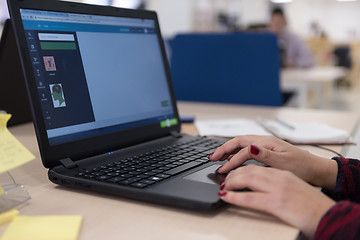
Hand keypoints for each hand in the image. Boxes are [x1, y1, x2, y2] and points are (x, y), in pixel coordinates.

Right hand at [209, 135, 336, 190]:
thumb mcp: (283, 162)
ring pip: (241, 145)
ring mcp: (265, 146)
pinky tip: (233, 161)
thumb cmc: (301, 167)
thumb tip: (249, 147)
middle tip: (211, 158)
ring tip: (218, 159)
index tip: (222, 170)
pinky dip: (236, 154)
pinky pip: (247, 150)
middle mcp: (264, 141)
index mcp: (267, 142)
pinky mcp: (266, 151)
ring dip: (229, 151)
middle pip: (238, 142)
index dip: (231, 159)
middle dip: (223, 149)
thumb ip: (264, 155)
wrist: (315, 169)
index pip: (243, 149)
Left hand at [219, 165, 335, 238]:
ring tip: (222, 185)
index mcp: (282, 173)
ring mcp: (277, 188)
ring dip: (230, 181)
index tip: (230, 171)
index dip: (239, 166)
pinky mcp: (276, 202)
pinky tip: (225, 195)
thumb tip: (259, 181)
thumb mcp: (292, 186)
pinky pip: (249, 198)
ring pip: (246, 178)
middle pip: (248, 169)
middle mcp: (279, 177)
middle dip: (232, 172)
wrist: (329, 214)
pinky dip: (234, 196)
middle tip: (222, 178)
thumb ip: (276, 181)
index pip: (255, 164)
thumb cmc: (311, 204)